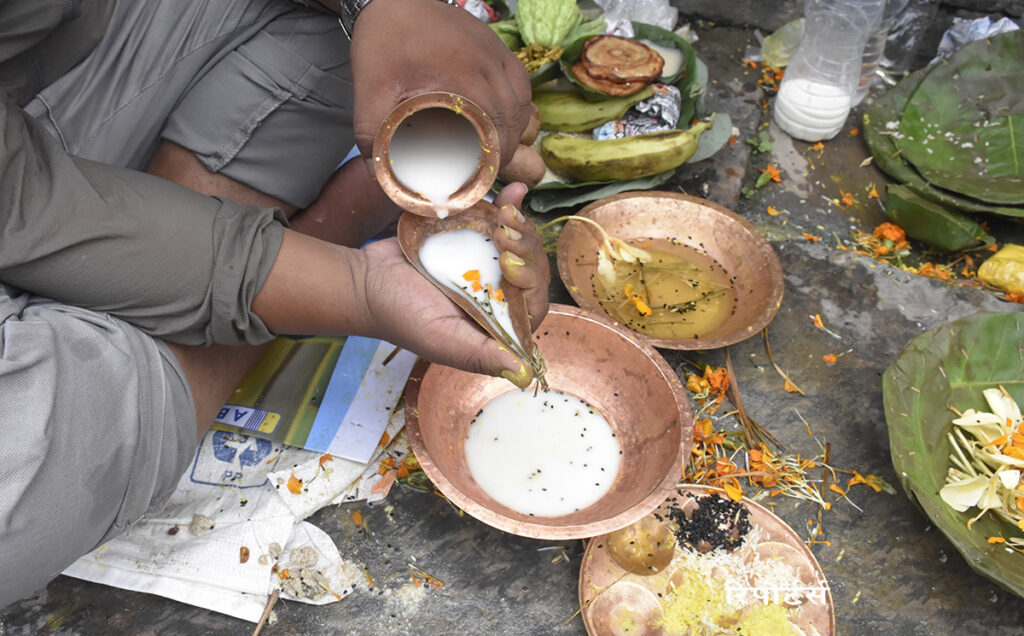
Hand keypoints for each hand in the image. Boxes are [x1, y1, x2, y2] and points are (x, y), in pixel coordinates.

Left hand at [349, 0, 531, 167]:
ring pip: (522, 103)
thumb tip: (380, 176)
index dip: (494, 157)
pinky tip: (506, 121)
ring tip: (498, 149)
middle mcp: (487, 63)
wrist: (394, 0)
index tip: (483, 176)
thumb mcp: (370, 93)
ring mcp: (496, 53)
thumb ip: (373, 136)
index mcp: (460, 75)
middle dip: (505, 149)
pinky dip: (519, 107)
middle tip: (489, 169)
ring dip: (515, 130)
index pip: (495, 127)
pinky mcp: (499, 47)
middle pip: (513, 118)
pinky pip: (521, 84)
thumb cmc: (383, 44)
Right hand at [360, 183, 548, 385]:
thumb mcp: (441, 339)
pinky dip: (509, 206)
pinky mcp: (474, 240)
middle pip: (533, 269)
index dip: (530, 279)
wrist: (366, 279)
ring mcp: (488, 266)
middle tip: (502, 233)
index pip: (534, 302)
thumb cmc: (399, 316)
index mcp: (498, 325)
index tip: (507, 262)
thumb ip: (481, 355)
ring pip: (521, 243)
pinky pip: (499, 223)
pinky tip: (514, 190)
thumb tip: (524, 375)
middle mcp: (499, 296)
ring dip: (519, 225)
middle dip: (525, 247)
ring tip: (505, 210)